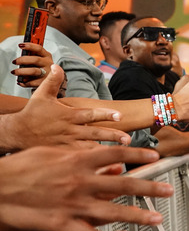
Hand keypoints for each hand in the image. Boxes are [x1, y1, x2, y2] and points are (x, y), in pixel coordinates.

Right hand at [0, 65, 130, 152]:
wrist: (17, 134)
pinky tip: (107, 165)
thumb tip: (57, 65)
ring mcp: (68, 144)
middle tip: (128, 138)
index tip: (120, 115)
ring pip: (91, 147)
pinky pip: (81, 159)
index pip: (90, 114)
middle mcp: (70, 130)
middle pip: (95, 133)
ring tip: (123, 152)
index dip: (105, 115)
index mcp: (68, 116)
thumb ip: (53, 80)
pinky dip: (94, 161)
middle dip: (112, 135)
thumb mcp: (41, 95)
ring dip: (107, 150)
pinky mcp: (64, 154)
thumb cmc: (32, 114)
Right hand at [0, 145, 171, 230]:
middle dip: (150, 188)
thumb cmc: (16, 169)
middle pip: (123, 184)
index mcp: (76, 161)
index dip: (138, 156)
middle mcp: (79, 182)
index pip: (115, 156)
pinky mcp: (62, 224)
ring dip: (139, 216)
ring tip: (157, 219)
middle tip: (167, 190)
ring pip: (114, 212)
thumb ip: (77, 154)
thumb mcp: (48, 152)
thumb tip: (98, 156)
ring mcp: (72, 204)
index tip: (154, 158)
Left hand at [11, 42, 53, 87]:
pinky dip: (24, 82)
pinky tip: (21, 81)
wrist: (52, 81)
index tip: (20, 45)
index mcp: (46, 56)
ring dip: (22, 71)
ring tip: (15, 72)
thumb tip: (22, 50)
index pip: (39, 49)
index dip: (29, 46)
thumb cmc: (42, 68)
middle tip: (15, 61)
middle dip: (23, 60)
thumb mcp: (40, 59)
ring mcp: (48, 73)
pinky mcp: (45, 82)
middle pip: (35, 60)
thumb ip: (32, 55)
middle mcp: (48, 64)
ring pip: (34, 71)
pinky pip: (33, 82)